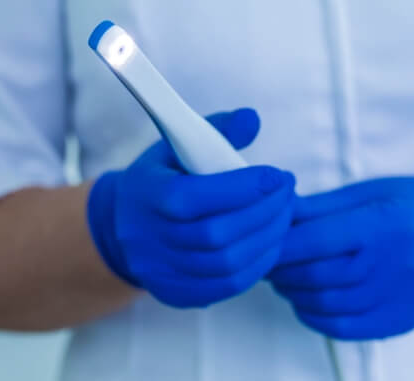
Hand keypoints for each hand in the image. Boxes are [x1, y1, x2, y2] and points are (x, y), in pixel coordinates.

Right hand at [88, 108, 295, 307]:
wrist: (125, 225)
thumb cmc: (162, 179)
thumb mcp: (177, 146)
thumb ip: (217, 130)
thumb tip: (253, 119)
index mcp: (147, 195)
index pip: (195, 197)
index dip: (243, 188)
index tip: (277, 175)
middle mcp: (149, 239)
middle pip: (216, 235)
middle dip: (264, 212)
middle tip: (288, 193)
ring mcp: (161, 272)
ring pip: (226, 264)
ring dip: (267, 239)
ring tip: (285, 215)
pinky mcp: (176, 293)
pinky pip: (226, 286)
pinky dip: (258, 265)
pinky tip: (270, 242)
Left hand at [269, 170, 413, 339]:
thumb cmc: (408, 203)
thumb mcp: (365, 191)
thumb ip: (318, 207)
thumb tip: (275, 213)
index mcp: (383, 223)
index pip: (316, 240)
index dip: (280, 245)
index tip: (261, 242)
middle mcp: (394, 264)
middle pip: (317, 276)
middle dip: (280, 270)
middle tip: (266, 262)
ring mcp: (400, 297)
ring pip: (326, 305)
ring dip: (293, 294)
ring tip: (283, 279)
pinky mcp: (402, 320)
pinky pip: (346, 329)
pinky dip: (315, 317)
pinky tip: (305, 301)